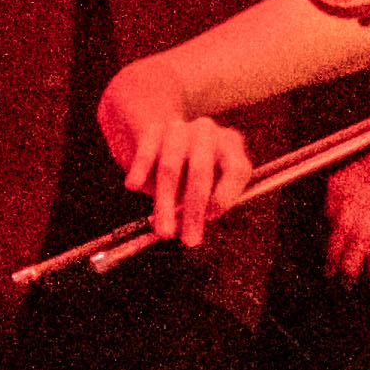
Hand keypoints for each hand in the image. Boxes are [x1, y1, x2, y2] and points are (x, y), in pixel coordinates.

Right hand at [118, 102, 251, 250]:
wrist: (166, 141)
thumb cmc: (196, 173)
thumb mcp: (211, 185)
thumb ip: (206, 204)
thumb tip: (189, 228)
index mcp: (230, 145)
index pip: (236, 169)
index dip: (225, 196)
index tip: (210, 218)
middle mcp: (207, 132)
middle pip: (201, 171)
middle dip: (194, 210)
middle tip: (189, 241)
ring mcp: (180, 128)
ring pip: (170, 167)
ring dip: (165, 203)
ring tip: (163, 231)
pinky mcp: (153, 130)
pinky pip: (146, 151)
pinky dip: (140, 169)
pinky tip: (133, 185)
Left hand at [321, 150, 369, 280]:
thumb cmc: (362, 172)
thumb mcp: (336, 184)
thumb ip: (331, 207)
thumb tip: (331, 223)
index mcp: (345, 221)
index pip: (335, 251)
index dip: (332, 264)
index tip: (330, 272)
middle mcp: (364, 232)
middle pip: (352, 265)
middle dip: (349, 276)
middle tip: (348, 282)